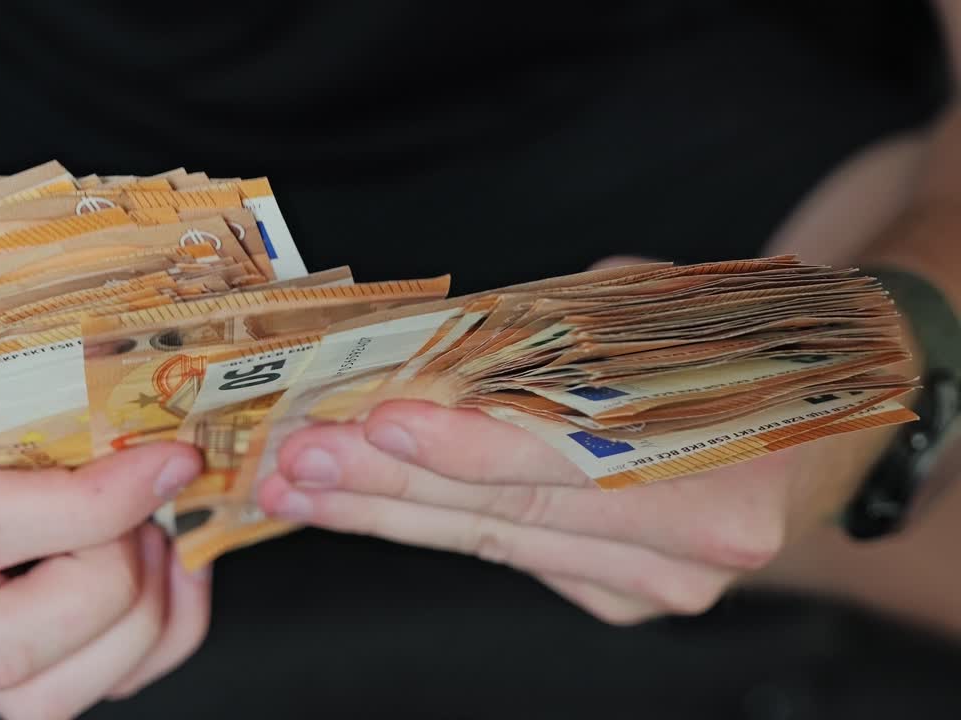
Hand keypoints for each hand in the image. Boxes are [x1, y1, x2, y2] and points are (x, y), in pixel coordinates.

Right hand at [0, 385, 210, 718]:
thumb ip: (51, 349)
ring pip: (39, 699)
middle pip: (3, 650)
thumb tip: (173, 373)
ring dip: (140, 624)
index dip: (97, 509)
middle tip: (151, 513)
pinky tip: (169, 572)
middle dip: (115, 585)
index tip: (175, 461)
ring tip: (158, 539)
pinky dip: (149, 644)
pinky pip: (67, 694)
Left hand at [258, 399, 890, 625]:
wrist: (823, 425)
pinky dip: (433, 520)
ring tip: (300, 488)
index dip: (463, 445)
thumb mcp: (652, 312)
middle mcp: (688, 548)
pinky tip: (363, 499)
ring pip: (492, 545)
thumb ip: (548, 339)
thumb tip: (421, 351)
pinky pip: (510, 552)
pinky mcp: (620, 596)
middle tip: (295, 463)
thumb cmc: (737, 347)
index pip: (561, 463)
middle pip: (507, 517)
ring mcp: (653, 586)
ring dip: (387, 514)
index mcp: (716, 470)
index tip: (374, 421)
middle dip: (388, 488)